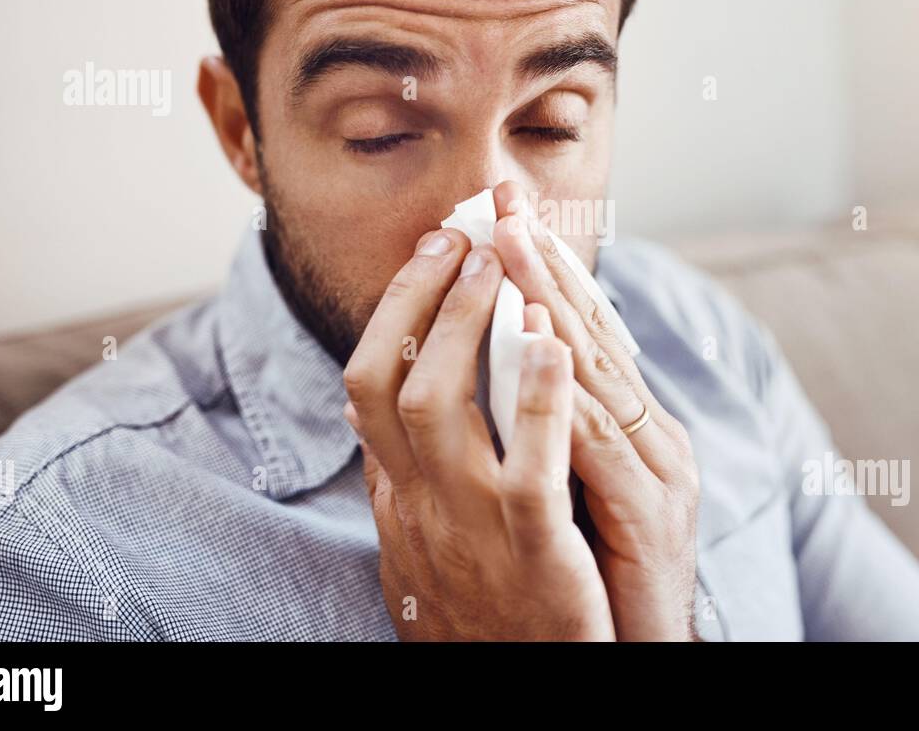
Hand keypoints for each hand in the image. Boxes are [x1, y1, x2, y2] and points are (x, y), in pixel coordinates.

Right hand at [342, 228, 614, 640]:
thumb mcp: (421, 545)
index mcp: (402, 497)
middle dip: (422, 297)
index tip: (429, 251)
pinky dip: (535, 398)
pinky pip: (527, 469)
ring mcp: (472, 527)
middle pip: (391, 381)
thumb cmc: (483, 614)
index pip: (369, 387)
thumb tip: (366, 421)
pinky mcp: (534, 554)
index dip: (393, 311)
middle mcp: (421, 505)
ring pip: (440, 408)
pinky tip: (552, 342)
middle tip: (463, 234)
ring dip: (466, 324)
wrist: (518, 692)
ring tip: (498, 262)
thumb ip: (398, 482)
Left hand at [491, 182, 701, 641]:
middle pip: (592, 330)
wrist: (642, 648)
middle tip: (504, 198)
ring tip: (513, 244)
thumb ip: (547, 431)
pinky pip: (600, 443)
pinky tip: (543, 345)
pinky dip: (568, 390)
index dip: (541, 267)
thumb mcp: (572, 488)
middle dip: (544, 258)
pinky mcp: (649, 515)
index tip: (500, 211)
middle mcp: (650, 434)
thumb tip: (500, 375)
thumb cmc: (602, 574)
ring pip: (598, 368)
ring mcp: (657, 471)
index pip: (578, 332)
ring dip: (552, 300)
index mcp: (628, 427)